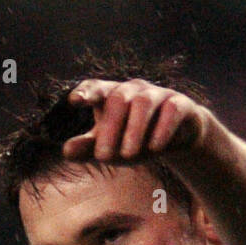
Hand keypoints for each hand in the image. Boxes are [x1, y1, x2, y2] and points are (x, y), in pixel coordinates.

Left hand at [63, 78, 205, 163]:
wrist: (176, 140)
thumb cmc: (134, 140)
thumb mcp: (110, 147)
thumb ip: (88, 148)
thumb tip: (65, 151)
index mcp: (112, 96)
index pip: (97, 87)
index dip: (86, 92)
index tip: (74, 101)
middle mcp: (134, 90)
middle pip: (119, 99)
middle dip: (110, 128)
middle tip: (103, 156)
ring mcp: (158, 95)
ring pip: (144, 103)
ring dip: (134, 130)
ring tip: (128, 156)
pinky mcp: (180, 105)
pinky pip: (172, 110)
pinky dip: (163, 128)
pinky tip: (155, 148)